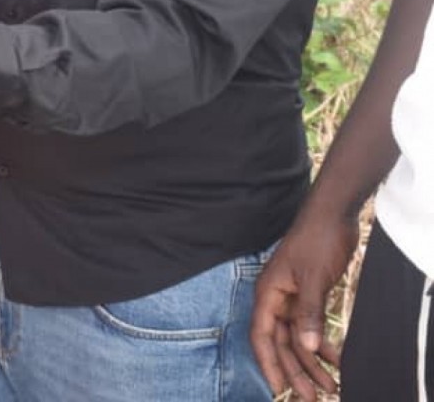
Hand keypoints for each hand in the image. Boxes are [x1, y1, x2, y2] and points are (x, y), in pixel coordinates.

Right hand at [249, 212, 355, 398]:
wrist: (332, 216)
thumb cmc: (316, 240)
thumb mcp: (312, 278)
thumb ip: (308, 313)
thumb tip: (307, 348)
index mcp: (268, 294)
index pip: (261, 336)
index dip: (268, 363)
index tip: (279, 388)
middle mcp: (276, 299)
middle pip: (282, 343)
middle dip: (296, 371)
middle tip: (312, 397)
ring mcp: (292, 298)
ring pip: (298, 339)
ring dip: (313, 363)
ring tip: (331, 386)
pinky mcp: (308, 296)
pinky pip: (312, 327)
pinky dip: (324, 345)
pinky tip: (337, 360)